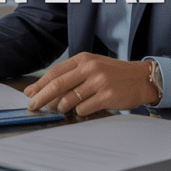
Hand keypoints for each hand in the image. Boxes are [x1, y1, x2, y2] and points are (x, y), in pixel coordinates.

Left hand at [23, 53, 157, 115]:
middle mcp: (90, 68)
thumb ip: (72, 76)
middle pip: (58, 84)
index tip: (29, 93)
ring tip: (60, 109)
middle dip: (42, 97)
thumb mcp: (93, 67)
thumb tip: (46, 91)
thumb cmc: (114, 74)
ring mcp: (99, 82)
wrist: (141, 78)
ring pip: (69, 98)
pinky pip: (84, 108)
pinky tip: (81, 110)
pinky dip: (79, 111)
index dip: (40, 84)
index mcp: (83, 59)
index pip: (55, 72)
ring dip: (60, 106)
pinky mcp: (107, 95)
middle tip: (33, 106)